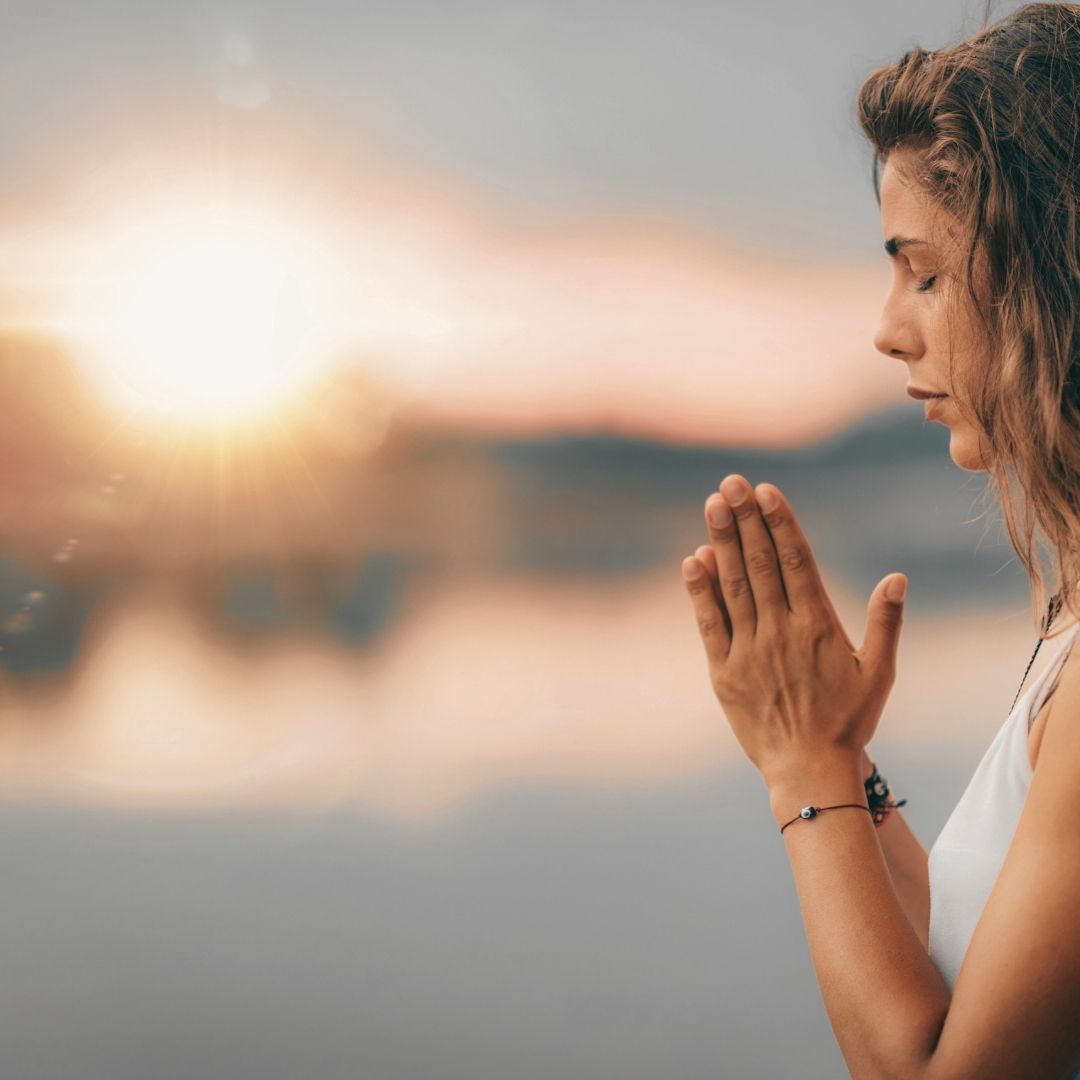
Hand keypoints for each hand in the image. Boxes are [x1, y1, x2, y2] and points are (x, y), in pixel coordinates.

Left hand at [680, 474, 906, 787]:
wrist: (808, 770)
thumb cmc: (848, 721)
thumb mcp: (879, 672)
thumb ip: (886, 623)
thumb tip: (896, 577)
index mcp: (818, 626)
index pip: (796, 562)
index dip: (780, 523)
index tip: (766, 491)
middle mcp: (780, 631)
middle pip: (760, 564)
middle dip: (745, 520)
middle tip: (731, 483)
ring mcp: (749, 650)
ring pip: (732, 586)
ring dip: (721, 543)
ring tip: (713, 505)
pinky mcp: (723, 671)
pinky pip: (709, 623)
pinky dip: (699, 591)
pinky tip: (691, 559)